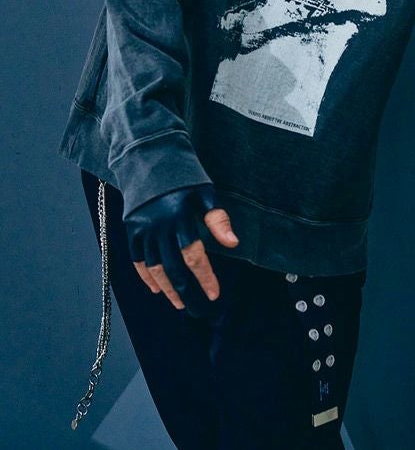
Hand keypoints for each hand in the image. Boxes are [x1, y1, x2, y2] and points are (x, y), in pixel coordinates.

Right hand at [124, 183, 238, 317]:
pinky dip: (146, 276)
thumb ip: (217, 220)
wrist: (149, 157)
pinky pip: (137, 260)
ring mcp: (141, 228)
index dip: (204, 277)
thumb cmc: (183, 174)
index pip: (194, 255)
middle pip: (174, 268)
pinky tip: (157, 289)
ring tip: (179, 304)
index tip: (214, 294)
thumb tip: (233, 244)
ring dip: (167, 289)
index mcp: (179, 215)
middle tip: (198, 309)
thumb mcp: (205, 191)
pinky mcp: (130, 229)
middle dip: (187, 291)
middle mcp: (158, 225)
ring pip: (154, 268)